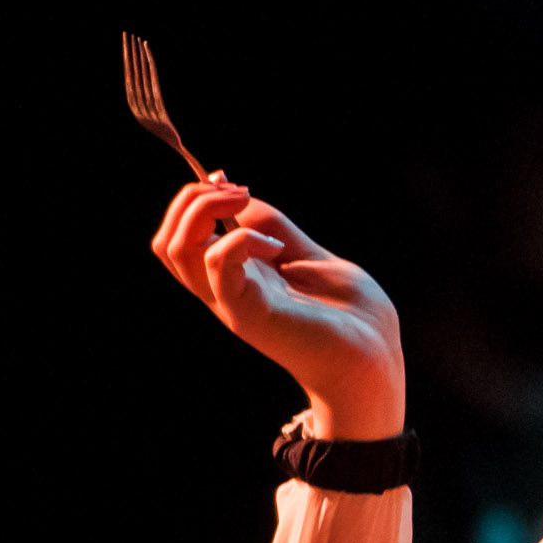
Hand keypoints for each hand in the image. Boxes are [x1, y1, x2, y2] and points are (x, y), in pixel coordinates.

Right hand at [151, 175, 405, 439]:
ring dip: (203, 210)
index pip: (181, 237)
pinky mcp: (249, 315)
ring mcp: (233, 303)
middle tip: (237, 192)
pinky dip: (240, 238)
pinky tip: (275, 246)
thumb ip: (272, 224)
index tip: (235, 185)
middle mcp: (226, 290)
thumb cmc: (350, 314)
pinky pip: (217, 264)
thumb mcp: (307, 253)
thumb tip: (234, 191)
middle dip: (190, 200)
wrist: (377, 357)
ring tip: (243, 203)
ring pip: (175, 250)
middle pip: (166, 242)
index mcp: (236, 276)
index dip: (195, 200)